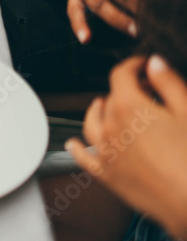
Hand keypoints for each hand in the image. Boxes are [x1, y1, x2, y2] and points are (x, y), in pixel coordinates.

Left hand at [67, 56, 186, 240]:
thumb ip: (168, 83)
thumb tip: (153, 63)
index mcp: (128, 107)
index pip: (120, 74)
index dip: (132, 65)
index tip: (143, 65)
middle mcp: (110, 127)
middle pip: (110, 99)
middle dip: (126, 90)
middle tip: (145, 90)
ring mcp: (106, 153)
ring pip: (92, 125)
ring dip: (96, 112)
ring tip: (101, 105)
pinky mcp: (108, 177)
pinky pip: (84, 159)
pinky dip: (76, 149)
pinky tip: (72, 145)